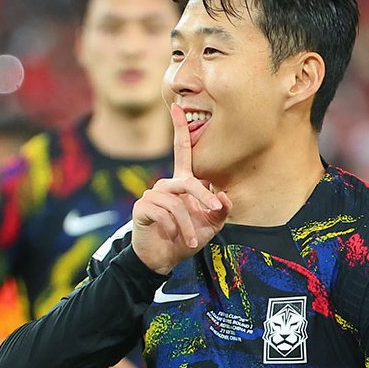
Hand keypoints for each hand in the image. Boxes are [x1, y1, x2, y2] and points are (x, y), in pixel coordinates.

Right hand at [132, 104, 232, 274]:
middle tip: (215, 211)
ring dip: (189, 224)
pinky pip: (165, 212)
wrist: (163, 260)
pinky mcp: (142, 208)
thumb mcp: (211, 226)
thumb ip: (220, 211)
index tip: (178, 107)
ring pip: (177, 202)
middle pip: (189, 181)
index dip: (179, 129)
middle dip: (204, 197)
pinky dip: (175, 228)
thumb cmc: (187, 239)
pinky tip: (173, 237)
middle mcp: (166, 185)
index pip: (182, 151)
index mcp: (182, 183)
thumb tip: (225, 196)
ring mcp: (152, 195)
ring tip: (191, 240)